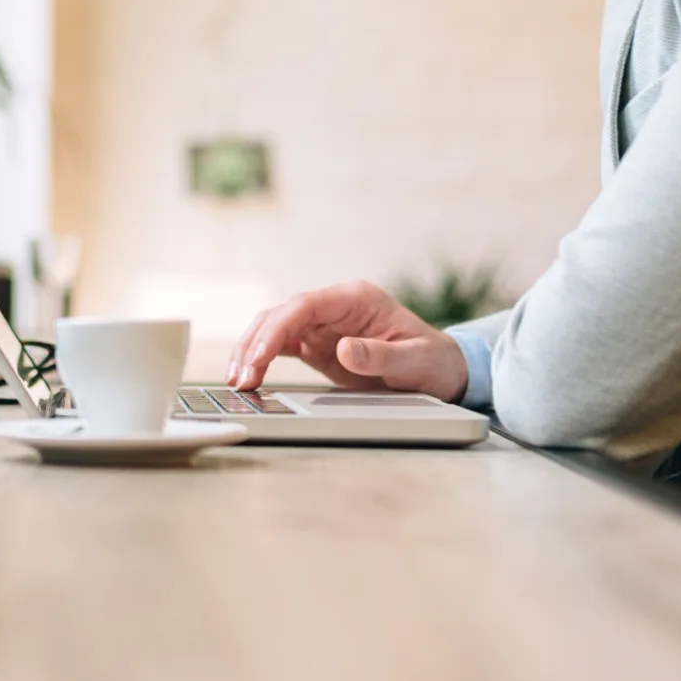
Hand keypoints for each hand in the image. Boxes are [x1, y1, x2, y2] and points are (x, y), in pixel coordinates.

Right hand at [227, 280, 466, 403]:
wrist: (442, 371)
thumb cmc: (433, 361)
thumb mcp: (414, 361)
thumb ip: (380, 355)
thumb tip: (345, 348)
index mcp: (357, 299)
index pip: (305, 304)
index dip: (278, 327)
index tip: (260, 355)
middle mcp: (335, 307)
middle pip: (282, 314)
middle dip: (256, 342)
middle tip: (242, 377)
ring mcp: (324, 326)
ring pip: (275, 328)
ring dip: (252, 350)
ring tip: (238, 381)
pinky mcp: (319, 346)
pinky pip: (282, 346)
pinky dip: (262, 359)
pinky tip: (249, 378)